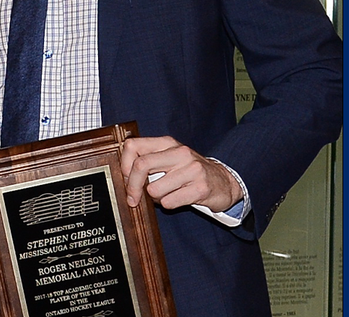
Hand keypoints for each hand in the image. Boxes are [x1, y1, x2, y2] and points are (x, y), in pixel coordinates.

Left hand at [119, 136, 242, 212]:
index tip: (127, 180)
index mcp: (168, 143)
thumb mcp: (170, 159)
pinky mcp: (201, 187)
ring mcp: (192, 169)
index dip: (124, 166)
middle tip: (133, 199)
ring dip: (155, 199)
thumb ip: (148, 160)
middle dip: (132, 187)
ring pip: (154, 189)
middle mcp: (180, 153)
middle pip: (141, 166)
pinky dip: (169, 205)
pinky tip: (178, 199)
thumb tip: (123, 175)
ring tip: (166, 195)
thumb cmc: (190, 172)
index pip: (133, 146)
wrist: (224, 181)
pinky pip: (169, 202)